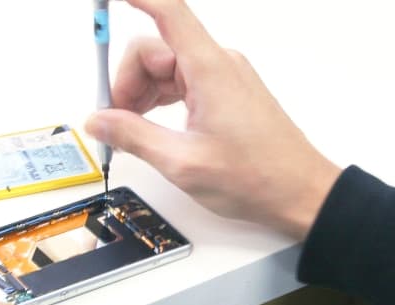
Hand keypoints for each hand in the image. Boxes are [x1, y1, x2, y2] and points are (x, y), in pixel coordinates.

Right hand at [85, 0, 341, 239]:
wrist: (300, 194)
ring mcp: (221, 78)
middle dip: (126, 82)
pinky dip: (157, 100)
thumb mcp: (182, 162)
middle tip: (113, 122)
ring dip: (139, 94)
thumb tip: (97, 121)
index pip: (169, 13)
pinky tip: (150, 127)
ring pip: (164, 69)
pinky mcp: (224, 93)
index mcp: (208, 70)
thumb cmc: (255, 178)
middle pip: (154, 51)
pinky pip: (179, 83)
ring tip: (130, 131)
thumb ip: (134, 136)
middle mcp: (216, 65)